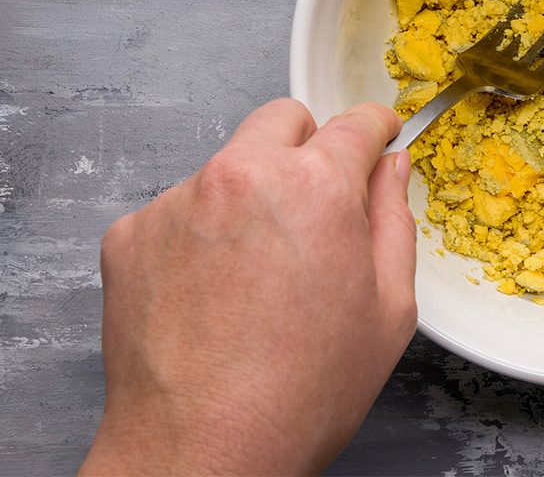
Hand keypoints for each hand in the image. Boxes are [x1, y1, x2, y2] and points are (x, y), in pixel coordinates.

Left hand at [80, 100, 415, 475]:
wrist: (203, 452)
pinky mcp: (131, 235)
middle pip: (282, 120)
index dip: (376, 128)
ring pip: (229, 165)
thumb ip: (393, 221)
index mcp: (315, 188)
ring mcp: (178, 202)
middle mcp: (241, 177)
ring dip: (251, 195)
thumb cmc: (299, 394)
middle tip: (318, 203)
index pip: (355, 123)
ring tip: (258, 273)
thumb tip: (390, 170)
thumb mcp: (389, 310)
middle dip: (308, 146)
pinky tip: (215, 290)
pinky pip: (180, 208)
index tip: (377, 135)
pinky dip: (202, 233)